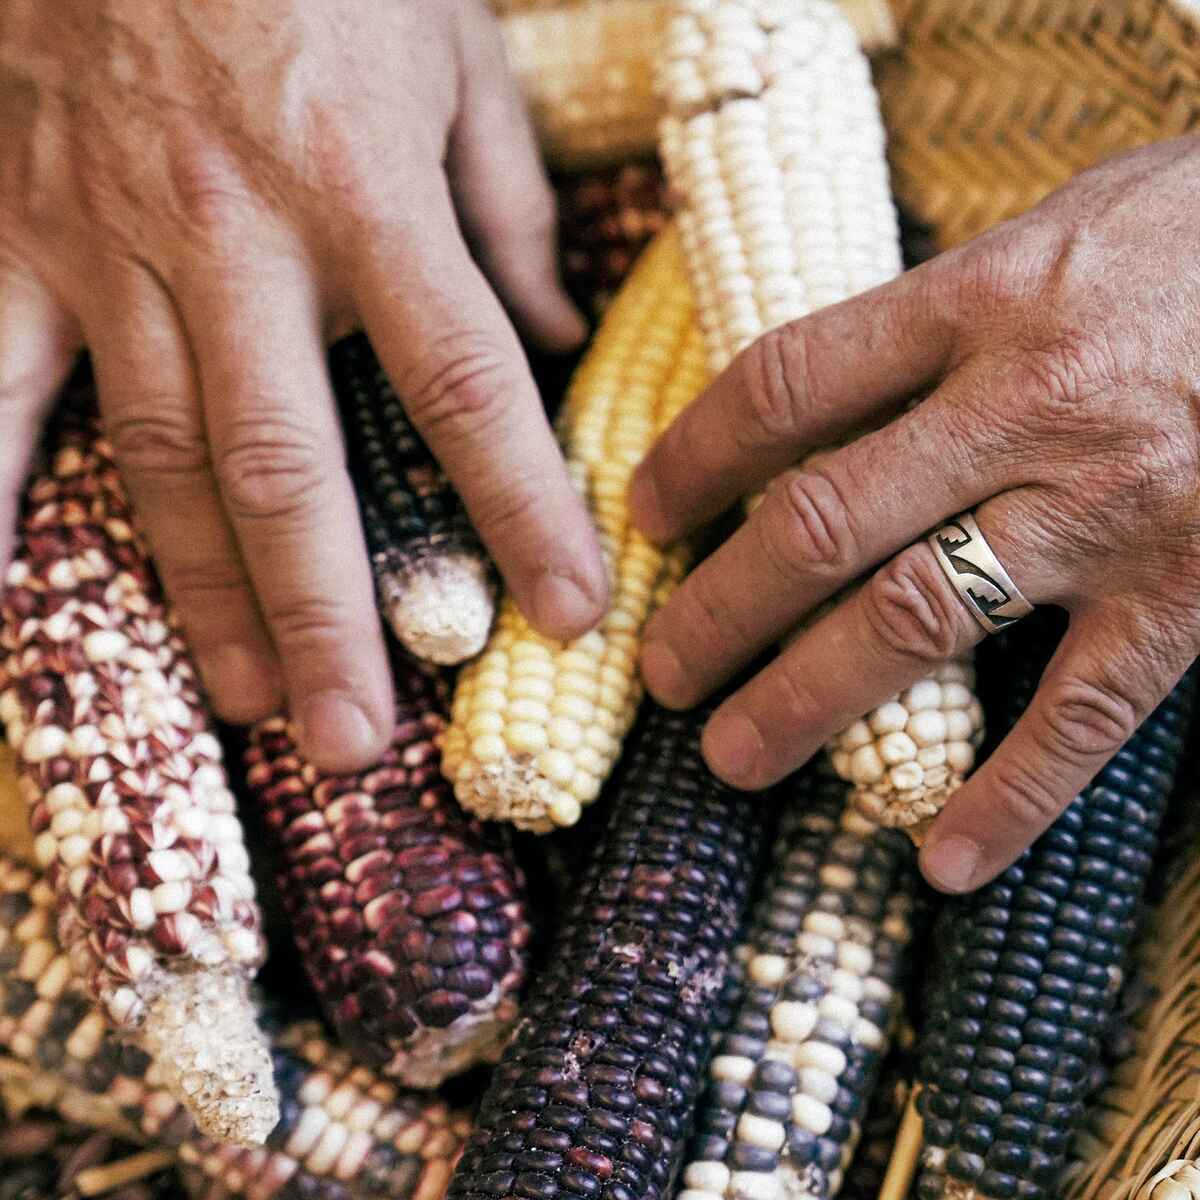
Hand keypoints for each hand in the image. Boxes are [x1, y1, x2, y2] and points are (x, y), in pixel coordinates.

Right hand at [0, 0, 606, 770]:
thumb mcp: (449, 48)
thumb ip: (509, 205)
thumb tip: (560, 338)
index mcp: (364, 192)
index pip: (469, 389)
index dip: (525, 510)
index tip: (569, 610)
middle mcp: (232, 238)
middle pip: (291, 467)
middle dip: (329, 616)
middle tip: (356, 740)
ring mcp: (105, 241)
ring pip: (161, 457)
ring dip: (204, 596)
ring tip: (249, 700)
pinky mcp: (9, 230)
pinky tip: (6, 600)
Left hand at [630, 135, 1199, 891]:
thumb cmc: (1195, 235)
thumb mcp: (1055, 230)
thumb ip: (940, 312)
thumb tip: (824, 389)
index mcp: (982, 302)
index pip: (788, 386)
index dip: (698, 456)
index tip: (648, 512)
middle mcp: (1026, 408)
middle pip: (823, 523)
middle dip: (722, 609)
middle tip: (663, 668)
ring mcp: (1107, 509)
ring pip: (916, 621)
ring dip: (805, 701)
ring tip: (731, 756)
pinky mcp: (1191, 590)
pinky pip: (1084, 712)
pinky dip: (1013, 796)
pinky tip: (946, 862)